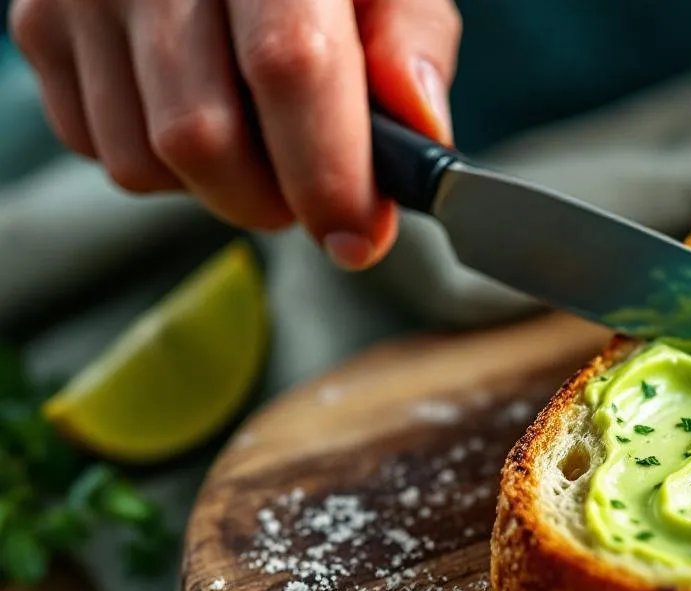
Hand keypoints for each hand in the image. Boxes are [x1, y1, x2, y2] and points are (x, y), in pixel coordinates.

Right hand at [8, 0, 460, 268]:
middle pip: (201, 137)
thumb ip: (412, 42)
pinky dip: (159, 164)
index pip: (287, 66)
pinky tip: (197, 113)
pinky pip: (97, 148)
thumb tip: (420, 130)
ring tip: (257, 143)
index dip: (326, 171)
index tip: (357, 236)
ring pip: (142, 163)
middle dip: (273, 200)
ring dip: (216, 189)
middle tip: (315, 193)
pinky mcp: (39, 22)